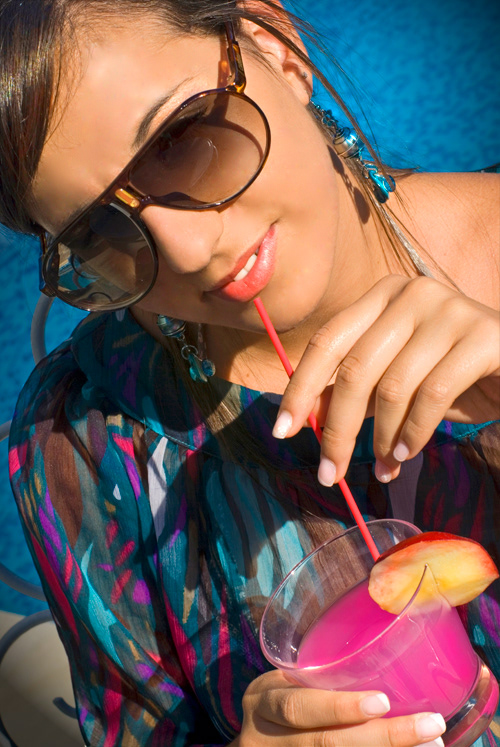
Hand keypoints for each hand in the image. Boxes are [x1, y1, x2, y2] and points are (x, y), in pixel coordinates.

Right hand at [230, 670, 445, 745]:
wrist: (257, 746)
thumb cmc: (282, 700)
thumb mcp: (285, 683)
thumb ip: (319, 675)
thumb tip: (393, 649)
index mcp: (262, 701)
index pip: (296, 707)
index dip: (338, 708)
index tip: (382, 701)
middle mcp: (264, 738)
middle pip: (324, 744)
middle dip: (382, 737)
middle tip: (429, 726)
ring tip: (432, 746)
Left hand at [273, 275, 499, 482]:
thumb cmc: (450, 372)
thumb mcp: (394, 380)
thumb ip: (352, 389)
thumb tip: (303, 415)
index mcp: (381, 297)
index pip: (327, 342)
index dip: (301, 388)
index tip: (282, 431)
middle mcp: (410, 294)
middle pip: (355, 369)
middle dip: (337, 429)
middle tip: (329, 473)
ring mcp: (448, 310)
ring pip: (393, 387)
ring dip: (382, 439)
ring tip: (384, 467)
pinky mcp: (482, 336)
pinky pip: (433, 395)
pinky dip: (415, 433)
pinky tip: (409, 453)